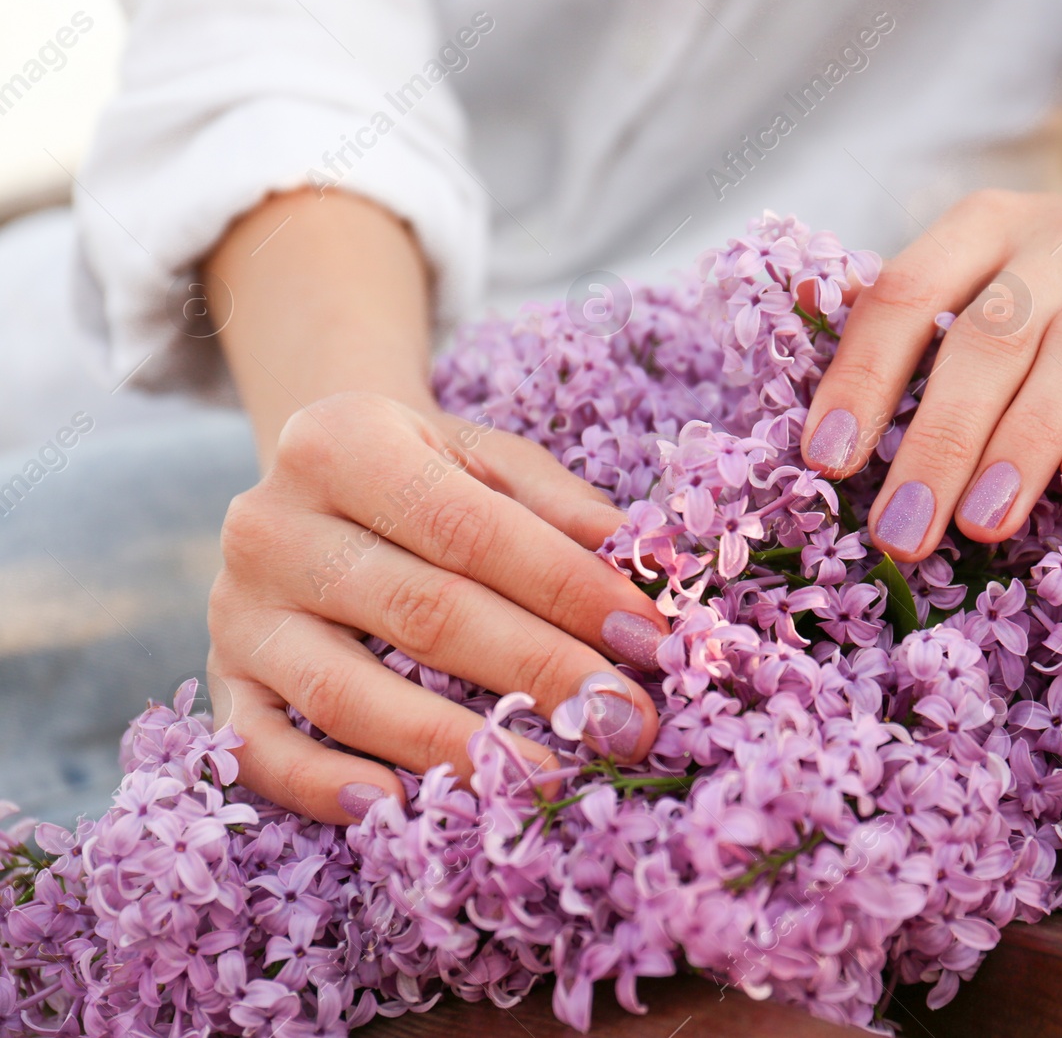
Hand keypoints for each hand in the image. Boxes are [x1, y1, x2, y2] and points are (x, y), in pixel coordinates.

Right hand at [207, 392, 665, 822]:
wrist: (317, 481)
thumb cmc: (428, 477)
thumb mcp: (491, 462)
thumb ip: (565, 508)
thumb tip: (648, 562)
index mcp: (343, 441)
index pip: (474, 530)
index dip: (568, 590)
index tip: (649, 639)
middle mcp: (271, 523)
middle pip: (424, 613)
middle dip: (539, 674)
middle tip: (626, 723)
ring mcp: (238, 609)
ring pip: (347, 692)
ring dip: (455, 745)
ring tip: (550, 779)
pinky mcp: (221, 679)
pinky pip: (261, 747)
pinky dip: (323, 786)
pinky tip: (396, 809)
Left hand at [801, 183, 1061, 558]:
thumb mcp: (985, 269)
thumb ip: (914, 314)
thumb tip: (815, 341)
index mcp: (989, 224)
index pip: (910, 291)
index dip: (863, 375)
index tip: (827, 460)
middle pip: (993, 333)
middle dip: (939, 438)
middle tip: (900, 528)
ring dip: (1023, 442)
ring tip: (979, 526)